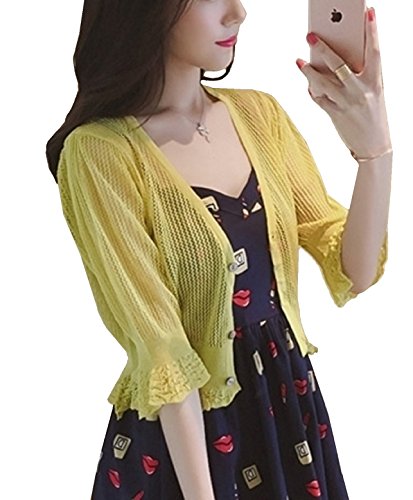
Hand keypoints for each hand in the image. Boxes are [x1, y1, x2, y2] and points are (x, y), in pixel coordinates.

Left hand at [296, 6, 391, 157]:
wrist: (374, 146)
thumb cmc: (374, 116)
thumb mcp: (374, 93)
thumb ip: (361, 77)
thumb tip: (340, 61)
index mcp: (375, 82)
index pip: (374, 51)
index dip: (372, 30)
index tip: (367, 12)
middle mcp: (361, 91)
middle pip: (339, 64)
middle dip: (322, 48)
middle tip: (310, 36)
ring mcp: (347, 103)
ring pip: (323, 82)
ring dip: (308, 71)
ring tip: (299, 62)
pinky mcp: (336, 115)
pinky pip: (320, 100)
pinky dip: (313, 92)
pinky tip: (308, 85)